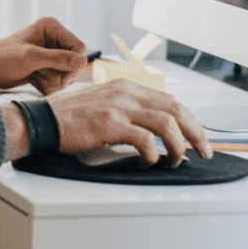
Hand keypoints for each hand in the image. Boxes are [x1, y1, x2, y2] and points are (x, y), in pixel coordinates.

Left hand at [0, 17, 88, 93]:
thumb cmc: (3, 58)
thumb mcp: (31, 58)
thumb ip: (58, 59)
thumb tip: (82, 61)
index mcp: (52, 28)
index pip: (79, 48)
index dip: (72, 63)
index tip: (60, 74)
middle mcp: (53, 39)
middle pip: (74, 63)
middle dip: (60, 75)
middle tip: (41, 74)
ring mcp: (49, 54)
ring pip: (66, 75)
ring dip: (52, 81)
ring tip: (34, 76)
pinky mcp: (45, 66)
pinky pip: (57, 81)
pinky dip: (47, 85)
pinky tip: (32, 80)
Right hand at [45, 79, 212, 165]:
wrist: (44, 121)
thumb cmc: (70, 118)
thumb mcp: (104, 103)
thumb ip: (128, 110)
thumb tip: (153, 131)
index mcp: (127, 87)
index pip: (171, 101)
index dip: (190, 120)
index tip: (197, 136)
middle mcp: (126, 93)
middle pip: (176, 109)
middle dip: (196, 132)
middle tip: (204, 151)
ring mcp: (118, 107)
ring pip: (166, 123)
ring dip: (178, 145)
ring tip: (177, 160)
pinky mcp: (109, 124)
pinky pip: (144, 139)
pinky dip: (153, 154)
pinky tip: (150, 162)